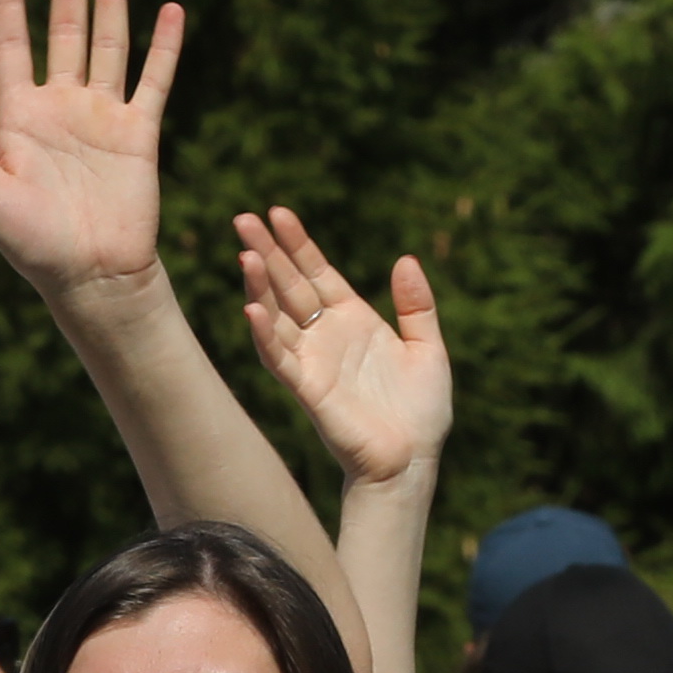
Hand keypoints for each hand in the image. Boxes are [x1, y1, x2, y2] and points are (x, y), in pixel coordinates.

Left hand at [0, 0, 185, 297]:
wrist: (91, 278)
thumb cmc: (31, 245)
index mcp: (18, 117)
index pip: (11, 45)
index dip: (9, 4)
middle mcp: (61, 107)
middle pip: (65, 31)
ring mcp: (102, 117)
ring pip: (109, 44)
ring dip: (111, 0)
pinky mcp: (140, 134)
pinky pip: (155, 80)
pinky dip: (164, 46)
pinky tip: (169, 9)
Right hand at [233, 210, 450, 487]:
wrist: (414, 460)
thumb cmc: (422, 411)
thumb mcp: (428, 349)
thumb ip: (417, 306)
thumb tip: (406, 260)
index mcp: (353, 319)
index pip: (317, 272)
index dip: (298, 243)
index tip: (278, 212)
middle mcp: (326, 335)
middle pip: (289, 285)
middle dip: (267, 252)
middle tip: (243, 219)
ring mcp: (313, 361)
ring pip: (277, 316)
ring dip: (258, 287)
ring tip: (245, 254)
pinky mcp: (308, 389)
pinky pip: (279, 358)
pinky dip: (264, 334)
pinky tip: (251, 309)